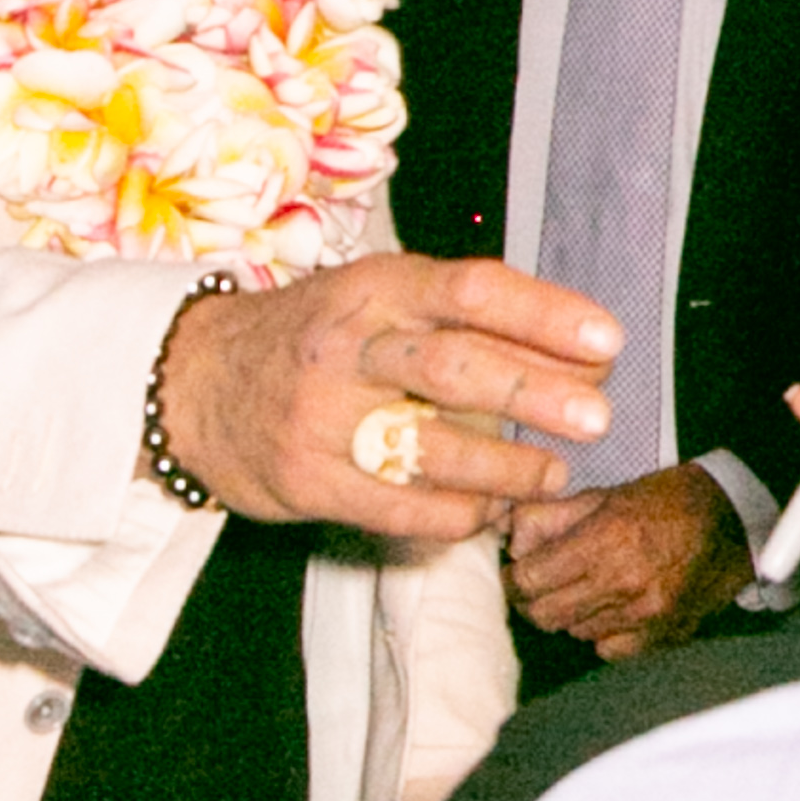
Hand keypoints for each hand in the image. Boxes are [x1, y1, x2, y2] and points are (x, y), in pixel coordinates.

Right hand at [154, 254, 616, 539]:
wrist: (192, 381)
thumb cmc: (316, 337)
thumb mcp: (377, 300)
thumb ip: (466, 320)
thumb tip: (583, 350)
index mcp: (374, 287)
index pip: (471, 290)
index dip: (544, 314)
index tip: (607, 340)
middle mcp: (347, 345)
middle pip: (454, 367)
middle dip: (534, 393)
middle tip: (598, 417)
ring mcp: (321, 416)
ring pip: (429, 446)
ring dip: (505, 466)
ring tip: (553, 475)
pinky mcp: (305, 478)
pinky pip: (395, 507)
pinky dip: (454, 513)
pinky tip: (489, 511)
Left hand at [506, 462, 753, 659]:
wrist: (732, 524)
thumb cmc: (667, 502)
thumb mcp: (604, 495)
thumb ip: (551, 517)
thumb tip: (512, 541)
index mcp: (606, 540)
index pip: (530, 580)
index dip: (514, 579)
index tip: (515, 573)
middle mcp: (623, 582)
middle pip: (545, 615)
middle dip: (533, 601)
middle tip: (538, 585)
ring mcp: (644, 615)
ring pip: (574, 632)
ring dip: (569, 614)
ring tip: (584, 588)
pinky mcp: (662, 637)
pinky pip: (608, 649)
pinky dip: (601, 632)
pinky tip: (612, 608)